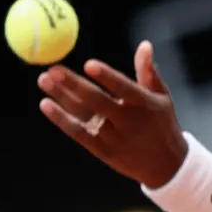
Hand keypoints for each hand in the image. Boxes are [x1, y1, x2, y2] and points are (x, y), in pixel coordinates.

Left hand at [37, 41, 186, 187]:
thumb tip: (144, 44)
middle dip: (73, 85)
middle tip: (53, 69)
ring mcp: (115, 138)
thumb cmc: (163, 125)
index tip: (89, 64)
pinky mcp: (104, 151)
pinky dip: (62, 120)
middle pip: (97, 101)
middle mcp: (128, 122)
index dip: (107, 77)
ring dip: (62, 98)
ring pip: (84, 115)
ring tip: (43, 80)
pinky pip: (79, 133)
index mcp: (144, 104)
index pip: (124, 88)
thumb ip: (148, 72)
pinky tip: (46, 105)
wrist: (167, 166)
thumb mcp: (161, 98)